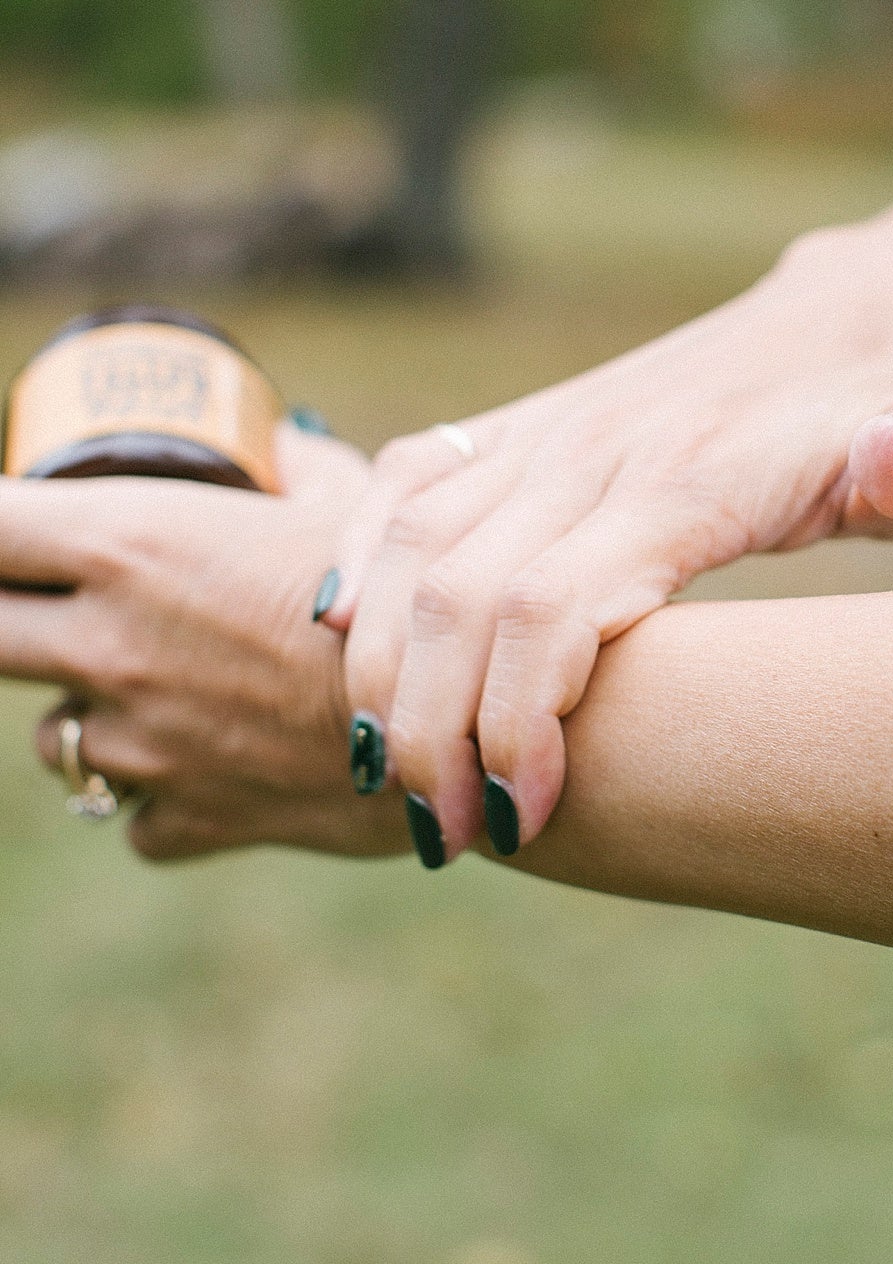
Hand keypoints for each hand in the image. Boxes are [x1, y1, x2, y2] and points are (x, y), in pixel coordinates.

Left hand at [0, 426, 406, 861]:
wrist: (474, 721)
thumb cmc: (420, 591)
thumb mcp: (360, 498)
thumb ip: (302, 470)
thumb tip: (284, 444)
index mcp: (132, 543)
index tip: (11, 534)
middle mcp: (111, 645)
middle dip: (6, 621)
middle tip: (49, 615)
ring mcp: (141, 743)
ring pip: (58, 742)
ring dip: (98, 717)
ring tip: (178, 696)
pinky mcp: (188, 817)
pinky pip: (139, 819)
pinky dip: (167, 801)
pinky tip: (223, 768)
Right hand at [325, 215, 892, 862]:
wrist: (862, 308)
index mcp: (687, 477)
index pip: (554, 605)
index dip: (518, 723)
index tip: (528, 822)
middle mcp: (594, 448)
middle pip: (456, 594)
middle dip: (430, 732)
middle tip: (446, 842)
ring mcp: (547, 430)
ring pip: (406, 546)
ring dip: (380, 671)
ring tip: (390, 785)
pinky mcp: (522, 425)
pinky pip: (401, 486)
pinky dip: (356, 564)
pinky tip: (340, 646)